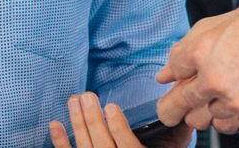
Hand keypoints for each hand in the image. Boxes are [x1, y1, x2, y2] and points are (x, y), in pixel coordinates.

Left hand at [49, 92, 192, 147]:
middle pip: (102, 144)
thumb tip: (183, 116)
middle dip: (93, 118)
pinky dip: (60, 141)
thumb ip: (175, 139)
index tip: (113, 106)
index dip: (118, 127)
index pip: (127, 147)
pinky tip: (55, 124)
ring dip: (77, 123)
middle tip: (87, 96)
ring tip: (74, 101)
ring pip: (85, 147)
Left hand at [154, 0, 238, 138]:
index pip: (173, 74)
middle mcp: (217, 80)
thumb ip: (191, 45)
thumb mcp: (227, 20)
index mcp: (203, 51)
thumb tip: (169, 70)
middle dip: (181, 107)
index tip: (178, 81)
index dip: (174, 76)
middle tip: (190, 103)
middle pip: (183, 107)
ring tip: (230, 97)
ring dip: (215, 114)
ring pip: (213, 123)